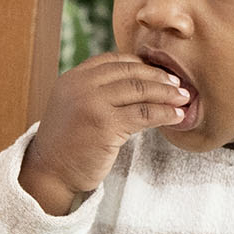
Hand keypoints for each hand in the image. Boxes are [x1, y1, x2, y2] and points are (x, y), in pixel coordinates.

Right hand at [17, 52, 190, 211]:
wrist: (49, 173)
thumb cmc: (67, 145)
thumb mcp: (74, 107)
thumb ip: (95, 91)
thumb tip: (135, 83)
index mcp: (74, 78)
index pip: (114, 60)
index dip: (141, 64)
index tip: (159, 73)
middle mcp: (81, 85)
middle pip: (130, 72)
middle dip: (159, 77)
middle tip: (179, 85)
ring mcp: (93, 103)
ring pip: (140, 90)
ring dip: (167, 94)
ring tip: (184, 99)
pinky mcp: (105, 125)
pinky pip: (144, 114)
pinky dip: (164, 114)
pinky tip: (176, 117)